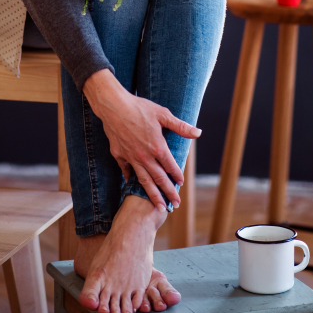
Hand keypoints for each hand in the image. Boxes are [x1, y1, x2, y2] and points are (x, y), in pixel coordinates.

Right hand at [82, 69, 200, 209]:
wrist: (113, 106)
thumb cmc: (140, 107)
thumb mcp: (163, 114)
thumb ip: (180, 126)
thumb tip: (198, 133)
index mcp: (158, 147)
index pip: (171, 167)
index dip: (177, 176)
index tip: (181, 183)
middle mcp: (145, 156)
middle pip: (159, 179)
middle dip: (168, 193)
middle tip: (175, 204)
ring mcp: (131, 157)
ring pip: (144, 180)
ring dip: (152, 194)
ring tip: (159, 207)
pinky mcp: (119, 154)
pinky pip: (126, 170)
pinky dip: (129, 178)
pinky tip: (132, 184)